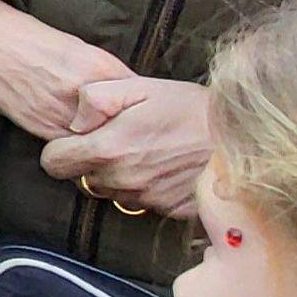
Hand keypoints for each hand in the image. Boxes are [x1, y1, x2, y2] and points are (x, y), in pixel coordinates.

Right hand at [0, 0, 133, 141]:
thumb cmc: (32, 40)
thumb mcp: (79, 48)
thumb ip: (106, 73)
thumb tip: (130, 93)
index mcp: (99, 68)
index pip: (139, 98)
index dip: (146, 111)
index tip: (148, 117)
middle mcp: (84, 93)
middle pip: (122, 125)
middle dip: (129, 131)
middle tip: (134, 137)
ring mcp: (61, 114)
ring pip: (98, 141)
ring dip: (105, 144)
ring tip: (111, 146)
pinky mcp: (40, 129)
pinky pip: (72, 147)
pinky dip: (80, 148)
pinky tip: (82, 144)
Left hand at [40, 77, 211, 217]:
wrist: (242, 137)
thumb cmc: (190, 108)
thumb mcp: (139, 87)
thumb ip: (96, 99)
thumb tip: (74, 121)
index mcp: (108, 149)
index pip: (54, 164)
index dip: (61, 150)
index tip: (78, 139)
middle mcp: (122, 180)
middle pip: (83, 179)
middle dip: (92, 162)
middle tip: (120, 140)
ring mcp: (146, 198)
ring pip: (112, 192)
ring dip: (119, 176)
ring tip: (147, 151)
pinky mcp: (168, 209)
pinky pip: (143, 202)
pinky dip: (148, 187)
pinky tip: (166, 167)